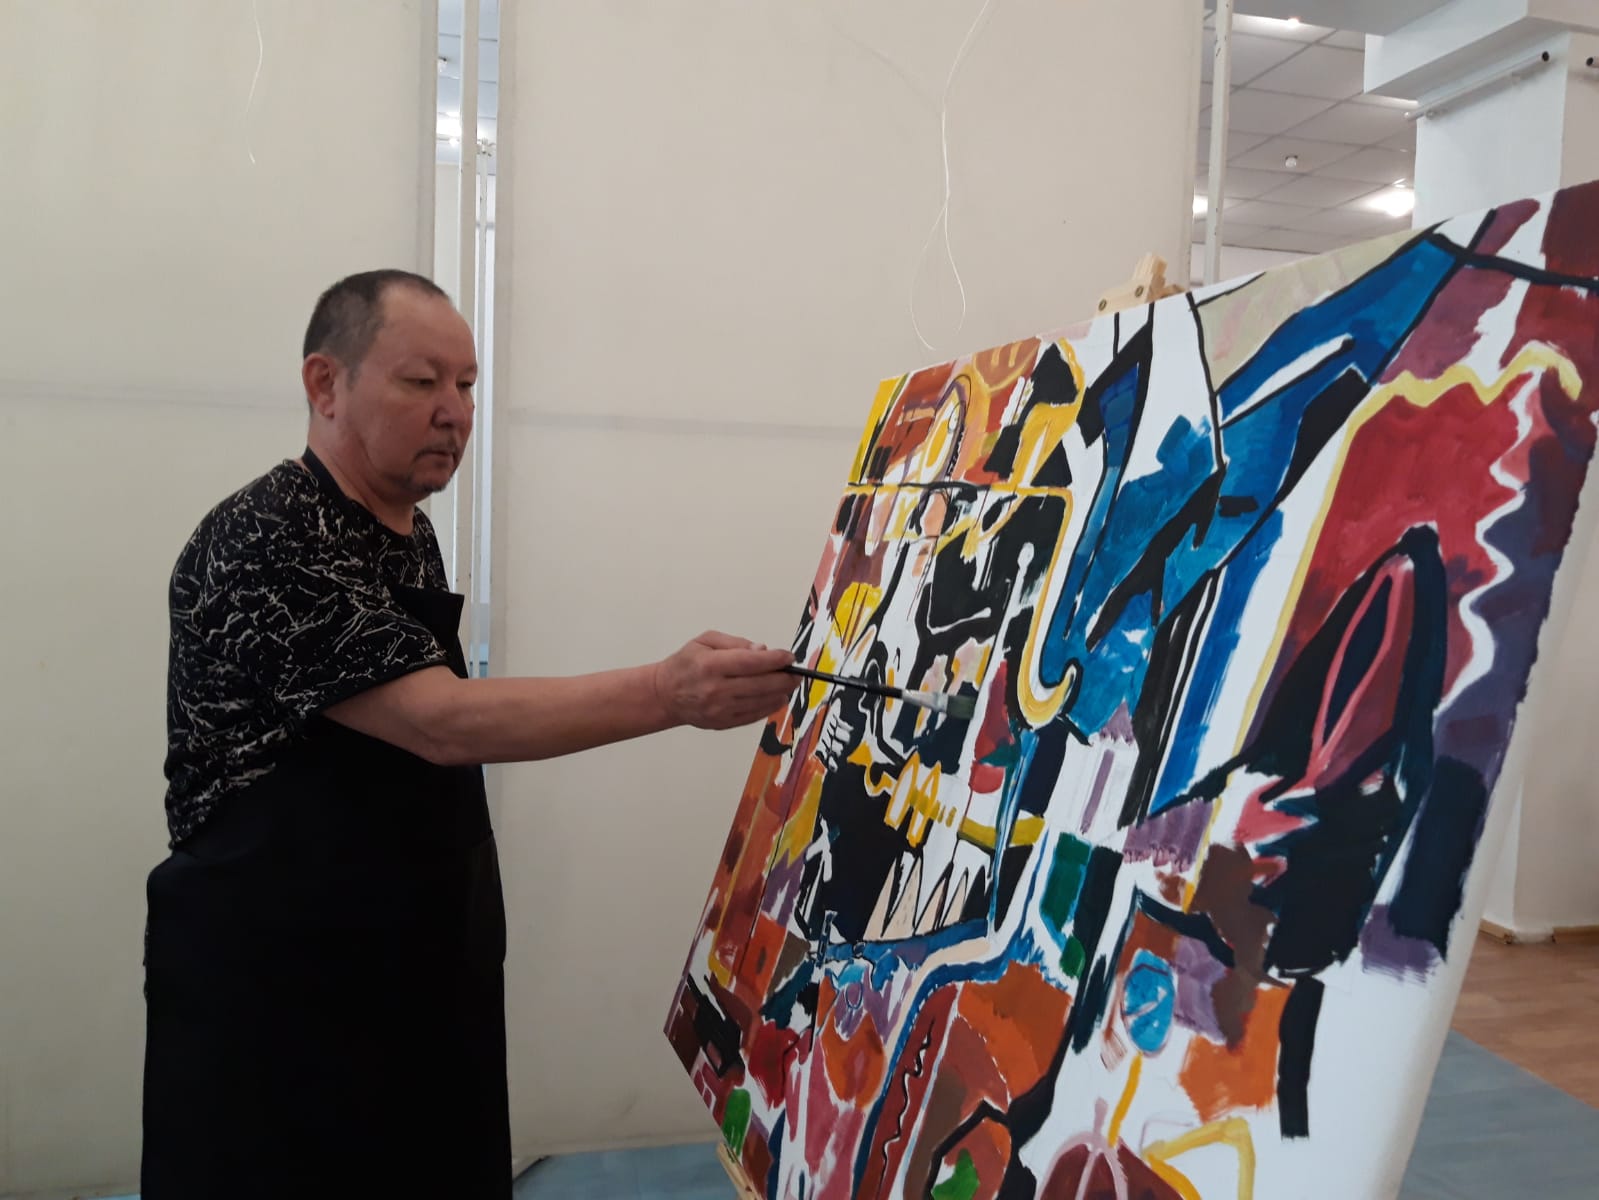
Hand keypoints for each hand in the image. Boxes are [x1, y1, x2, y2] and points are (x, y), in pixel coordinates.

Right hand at [652, 631, 796, 730]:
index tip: (789, 657)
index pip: (751, 663)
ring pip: (761, 702)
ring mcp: (720, 710)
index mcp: (711, 665)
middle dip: (785, 678)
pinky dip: (769, 707)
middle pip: (761, 685)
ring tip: (789, 684)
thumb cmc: (685, 664)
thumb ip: (735, 643)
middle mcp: (716, 689)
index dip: (775, 660)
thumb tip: (762, 651)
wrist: (665, 695)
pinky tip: (777, 698)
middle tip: (796, 673)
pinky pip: (754, 716)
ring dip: (781, 693)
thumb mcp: (705, 641)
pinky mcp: (723, 723)